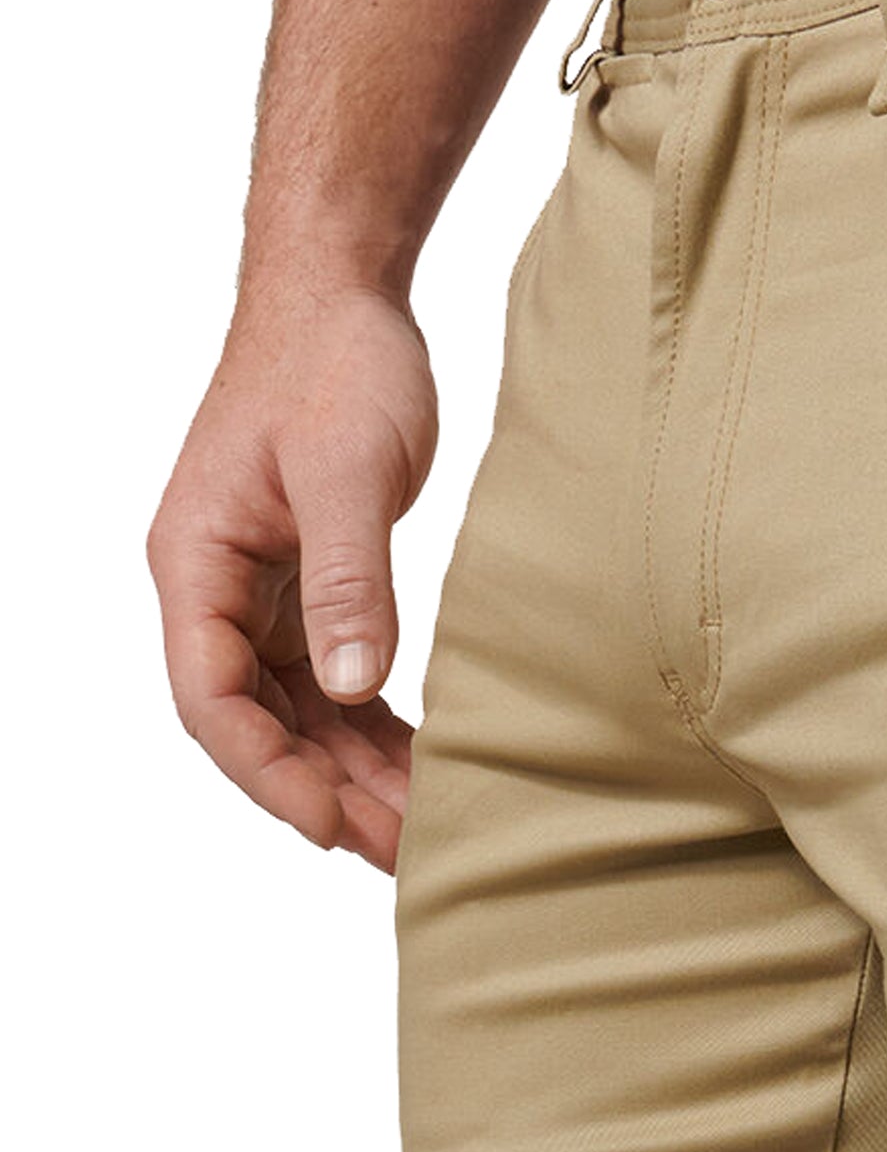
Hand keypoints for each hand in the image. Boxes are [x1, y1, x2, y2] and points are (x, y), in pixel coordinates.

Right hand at [147, 283, 437, 875]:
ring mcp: (261, 590)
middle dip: (327, 792)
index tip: (336, 827)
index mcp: (196, 564)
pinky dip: (373, 725)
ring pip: (298, 709)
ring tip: (425, 825)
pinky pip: (332, 678)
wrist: (345, 300)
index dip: (270, 775)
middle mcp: (216, 588)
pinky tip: (424, 763)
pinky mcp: (310, 583)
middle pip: (258, 722)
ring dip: (356, 769)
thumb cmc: (334, 366)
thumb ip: (347, 582)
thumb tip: (352, 690)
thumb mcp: (345, 473)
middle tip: (407, 851)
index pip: (213, 700)